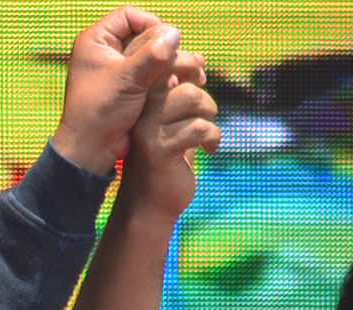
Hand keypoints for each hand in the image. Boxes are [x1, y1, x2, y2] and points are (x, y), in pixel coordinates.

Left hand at [50, 7, 183, 175]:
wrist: (91, 151)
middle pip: (144, 35)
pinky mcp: (129, 87)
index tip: (167, 43)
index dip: (152, 25)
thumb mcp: (127, 81)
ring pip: (151, 56)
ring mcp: (118, 70)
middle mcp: (106, 51)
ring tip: (194, 74)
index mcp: (96, 41)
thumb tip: (175, 33)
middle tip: (190, 62)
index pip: (130, 16)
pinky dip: (166, 77)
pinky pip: (151, 74)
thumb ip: (151, 56)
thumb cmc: (99, 113)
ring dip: (171, 64)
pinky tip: (179, 85)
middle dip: (167, 48)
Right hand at [117, 51, 218, 223]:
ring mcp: (148, 130)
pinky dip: (213, 138)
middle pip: (183, 80)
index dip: (189, 67)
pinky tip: (209, 150)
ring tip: (208, 134)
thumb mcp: (169, 120)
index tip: (201, 84)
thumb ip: (179, 92)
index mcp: (139, 98)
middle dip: (205, 99)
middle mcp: (139, 110)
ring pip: (192, 98)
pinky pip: (198, 128)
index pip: (165, 64)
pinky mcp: (161, 151)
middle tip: (208, 117)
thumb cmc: (162, 159)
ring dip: (210, 116)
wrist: (148, 204)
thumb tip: (200, 61)